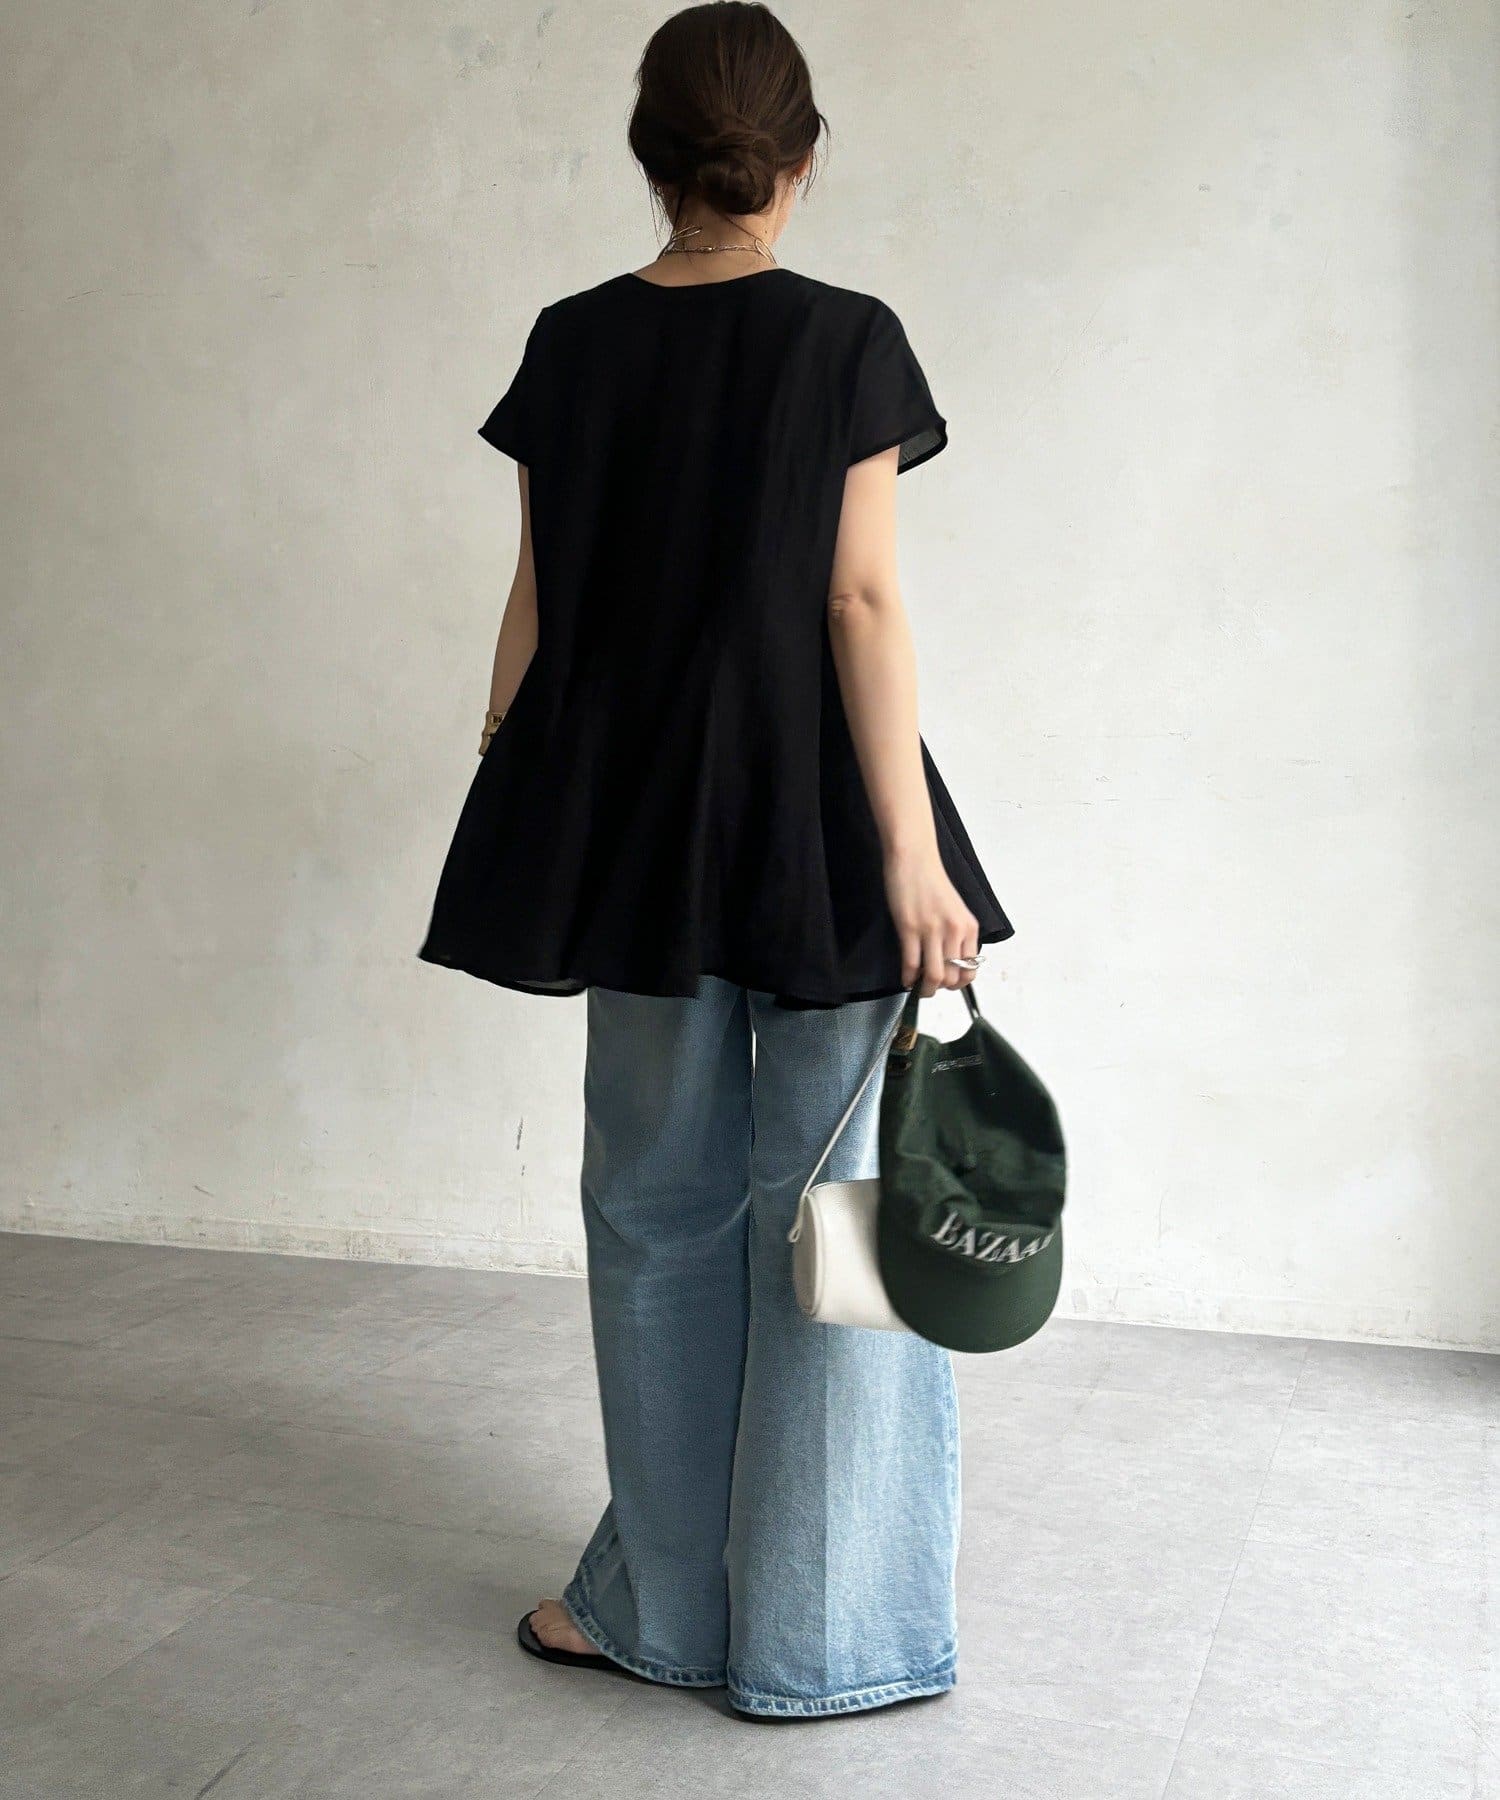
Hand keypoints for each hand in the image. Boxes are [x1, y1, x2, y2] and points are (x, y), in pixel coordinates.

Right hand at [883, 846, 979, 996]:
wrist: (914, 858)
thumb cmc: (932, 881)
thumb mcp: (955, 909)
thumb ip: (956, 934)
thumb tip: (950, 961)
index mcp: (969, 927)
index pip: (971, 969)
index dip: (959, 984)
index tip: (948, 984)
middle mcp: (954, 931)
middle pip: (951, 976)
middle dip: (940, 988)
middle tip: (929, 987)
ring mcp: (931, 930)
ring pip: (933, 975)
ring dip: (925, 989)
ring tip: (918, 989)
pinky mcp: (909, 928)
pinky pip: (911, 964)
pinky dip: (907, 978)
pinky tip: (905, 979)